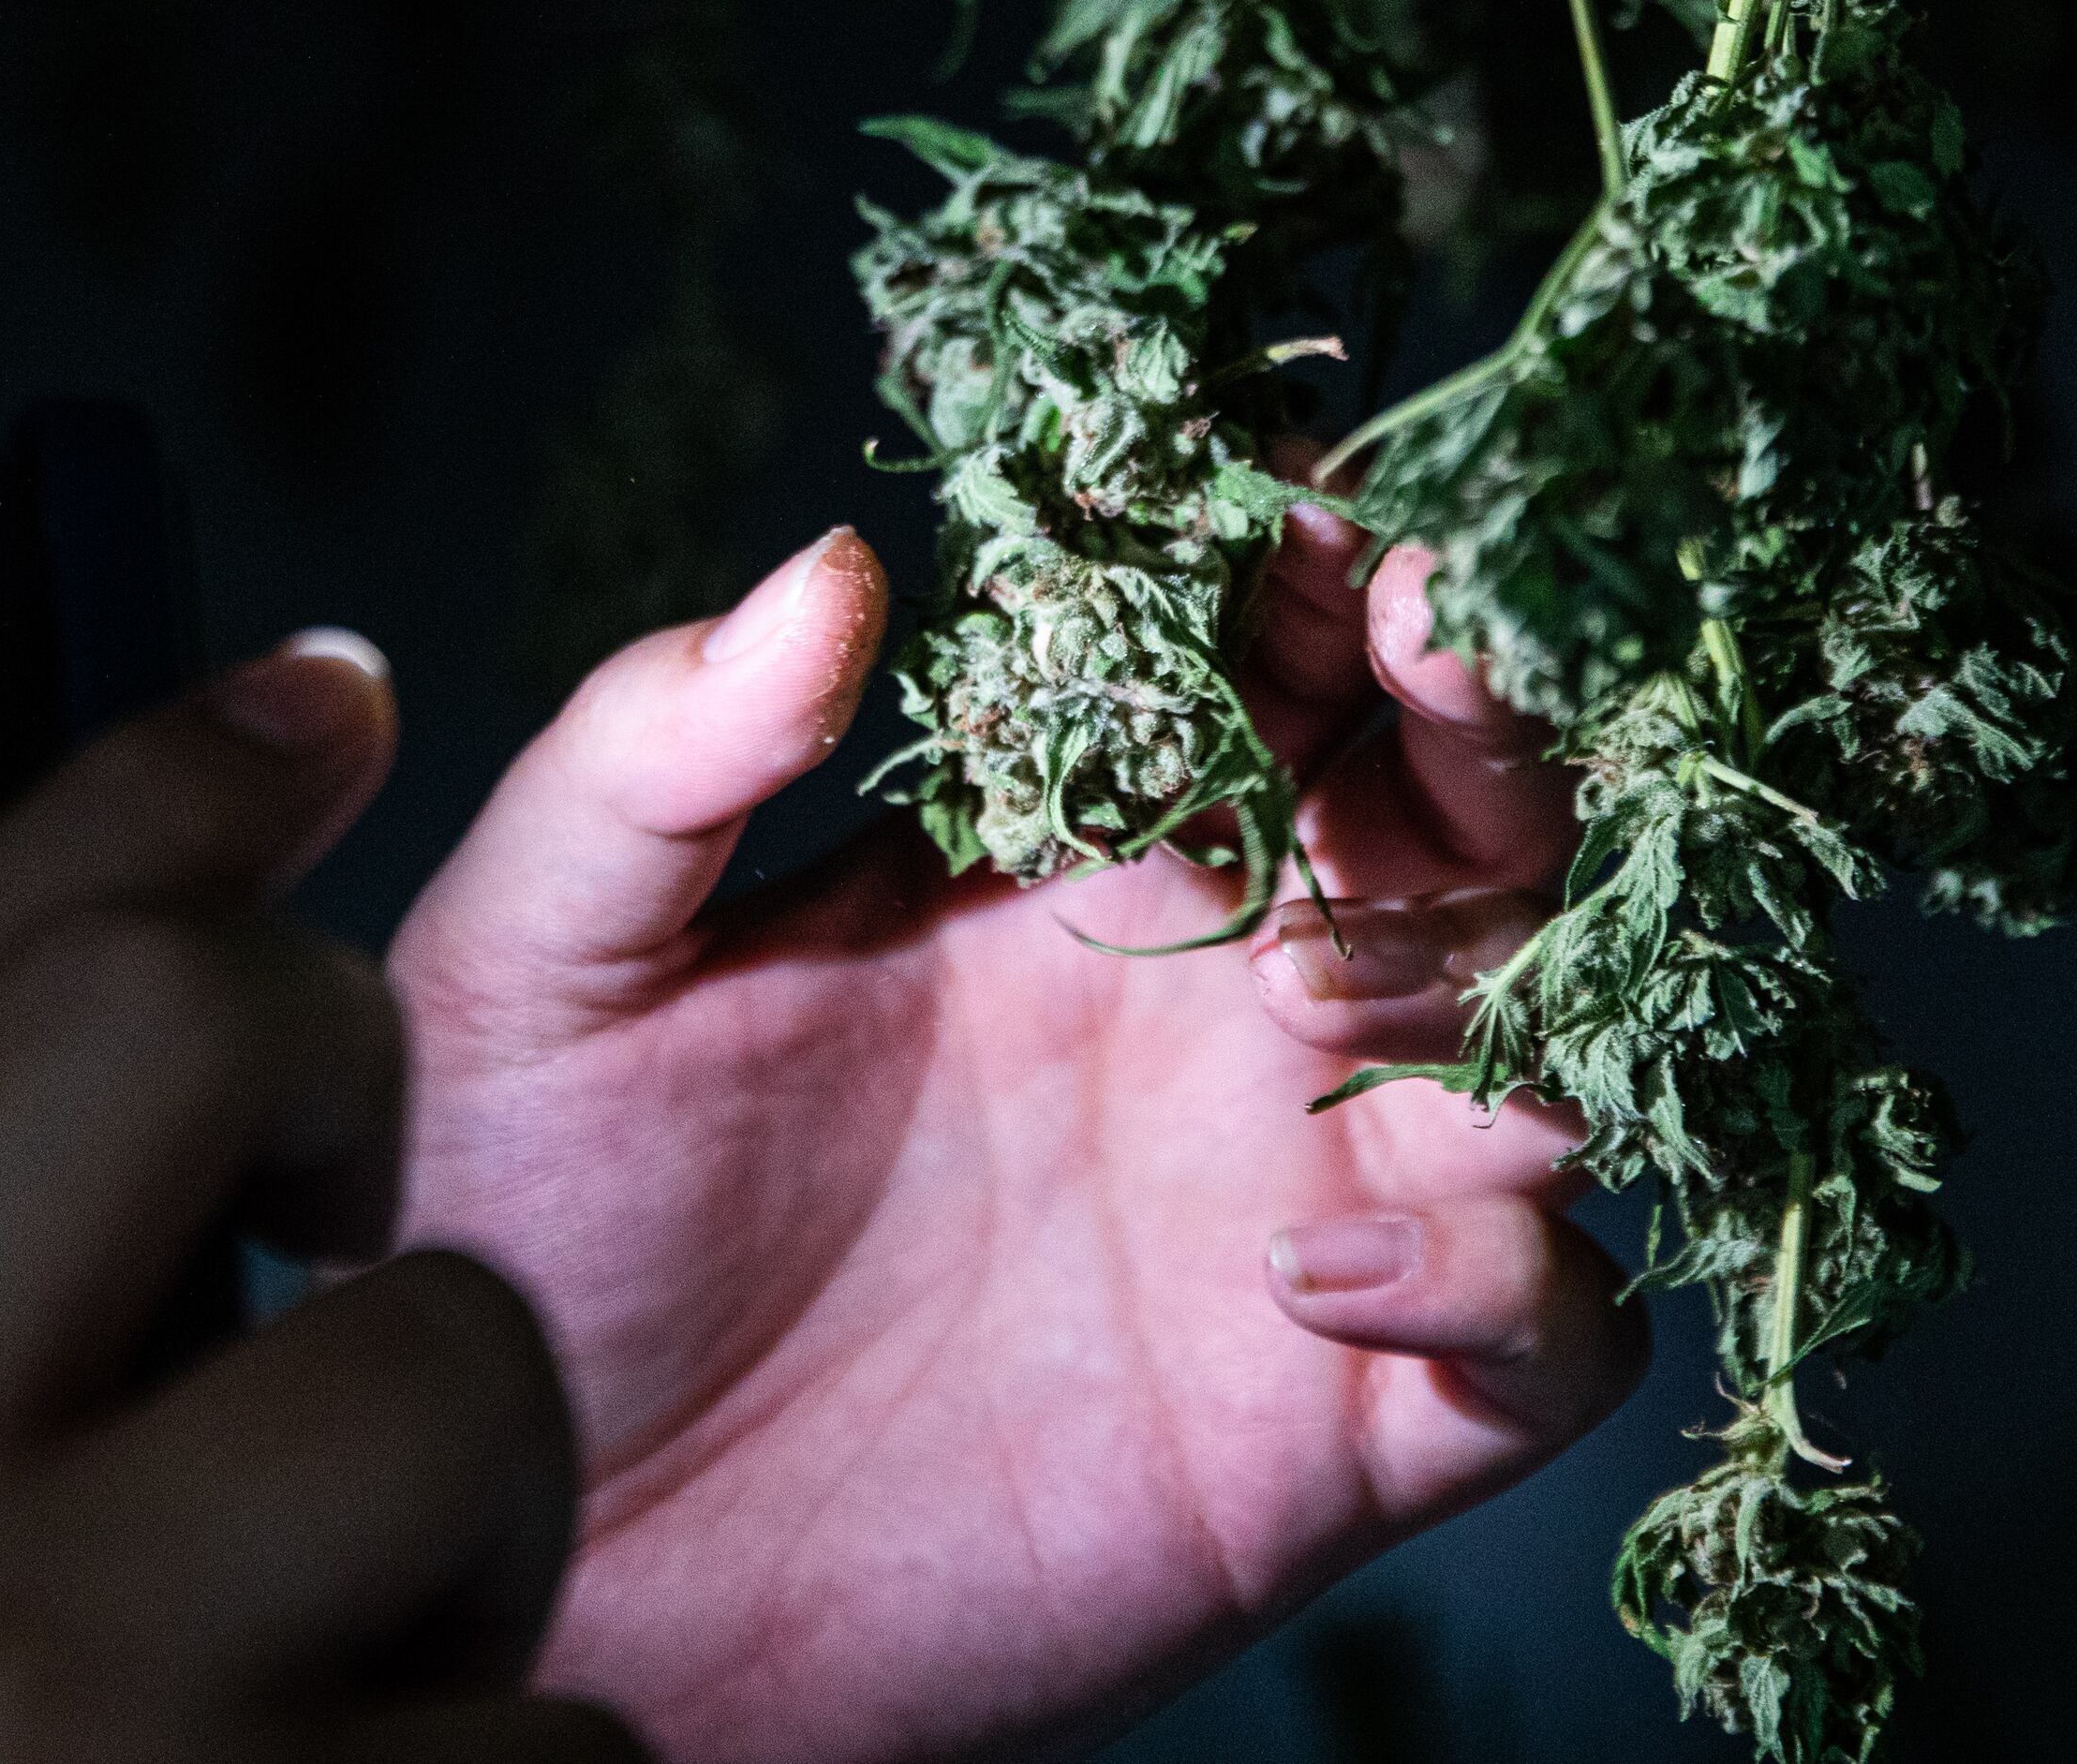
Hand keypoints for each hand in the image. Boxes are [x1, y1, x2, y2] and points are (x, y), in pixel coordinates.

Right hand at [0, 645, 636, 1763]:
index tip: (309, 695)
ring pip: (449, 1377)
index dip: (136, 802)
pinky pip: (572, 1725)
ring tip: (353, 1708)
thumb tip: (87, 1095)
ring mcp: (72, 1710)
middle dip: (331, 1050)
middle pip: (163, 1028)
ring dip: (474, 1528)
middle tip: (370, 1202)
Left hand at [392, 499, 1643, 1763]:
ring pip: (1552, 1041)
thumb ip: (654, 759)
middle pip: (1465, 813)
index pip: (1266, 656)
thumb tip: (829, 564)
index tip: (1294, 499)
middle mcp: (1227, 1003)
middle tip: (1432, 643)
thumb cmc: (522, 1250)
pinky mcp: (1345, 1427)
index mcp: (1071, 855)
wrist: (536, 1577)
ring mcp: (1306, 1202)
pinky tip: (1314, 1269)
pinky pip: (1554, 1333)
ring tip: (1306, 982)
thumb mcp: (538, 972)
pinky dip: (1505, 1279)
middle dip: (1482, 710)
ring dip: (1488, 978)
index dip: (1308, 561)